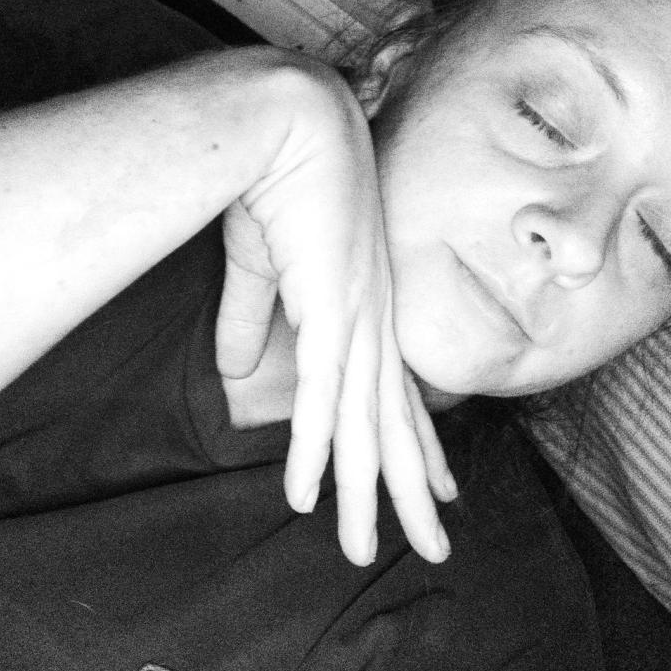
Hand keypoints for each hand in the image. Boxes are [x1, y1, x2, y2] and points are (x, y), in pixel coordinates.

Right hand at [215, 63, 455, 565]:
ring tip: (371, 552)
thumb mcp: (259, 265)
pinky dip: (316, 452)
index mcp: (364, 306)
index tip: (437, 488)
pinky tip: (312, 499)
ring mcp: (357, 318)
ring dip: (366, 495)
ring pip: (366, 427)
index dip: (418, 445)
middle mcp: (373, 320)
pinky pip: (323, 398)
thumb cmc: (273, 180)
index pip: (397, 392)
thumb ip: (250, 320)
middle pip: (396, 424)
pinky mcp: (329, 310)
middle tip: (437, 548)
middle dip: (411, 491)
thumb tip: (233, 369)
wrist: (283, 117)